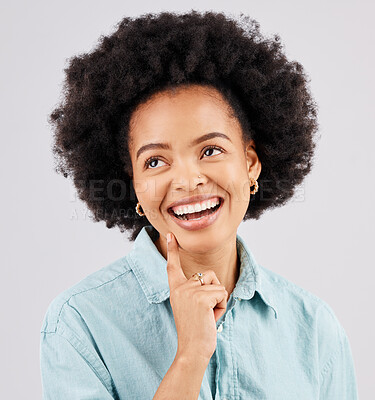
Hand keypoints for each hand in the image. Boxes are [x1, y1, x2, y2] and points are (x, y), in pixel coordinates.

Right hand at [166, 232, 228, 361]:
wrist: (192, 349)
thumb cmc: (196, 329)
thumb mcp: (191, 306)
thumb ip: (196, 291)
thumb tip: (209, 278)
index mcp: (176, 289)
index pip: (173, 266)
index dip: (172, 250)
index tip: (170, 235)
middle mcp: (180, 287)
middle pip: (209, 276)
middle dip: (214, 293)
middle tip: (204, 313)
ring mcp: (190, 292)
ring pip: (218, 285)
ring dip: (219, 301)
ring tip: (208, 316)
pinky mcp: (201, 298)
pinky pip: (222, 294)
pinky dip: (222, 307)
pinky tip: (211, 318)